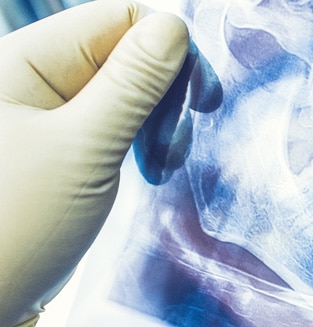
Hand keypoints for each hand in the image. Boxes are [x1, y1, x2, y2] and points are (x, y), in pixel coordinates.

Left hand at [0, 0, 187, 326]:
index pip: (118, 19)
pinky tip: (151, 171)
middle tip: (176, 143)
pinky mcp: (61, 152)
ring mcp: (47, 118)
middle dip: (164, 92)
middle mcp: (33, 81)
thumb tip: (173, 28)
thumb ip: (132, 84)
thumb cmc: (15, 227)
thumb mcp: (84, 149)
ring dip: (156, 123)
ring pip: (125, 93)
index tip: (201, 98)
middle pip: (124, 53)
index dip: (169, 49)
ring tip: (161, 166)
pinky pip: (114, 126)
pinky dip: (141, 144)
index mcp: (24, 61)